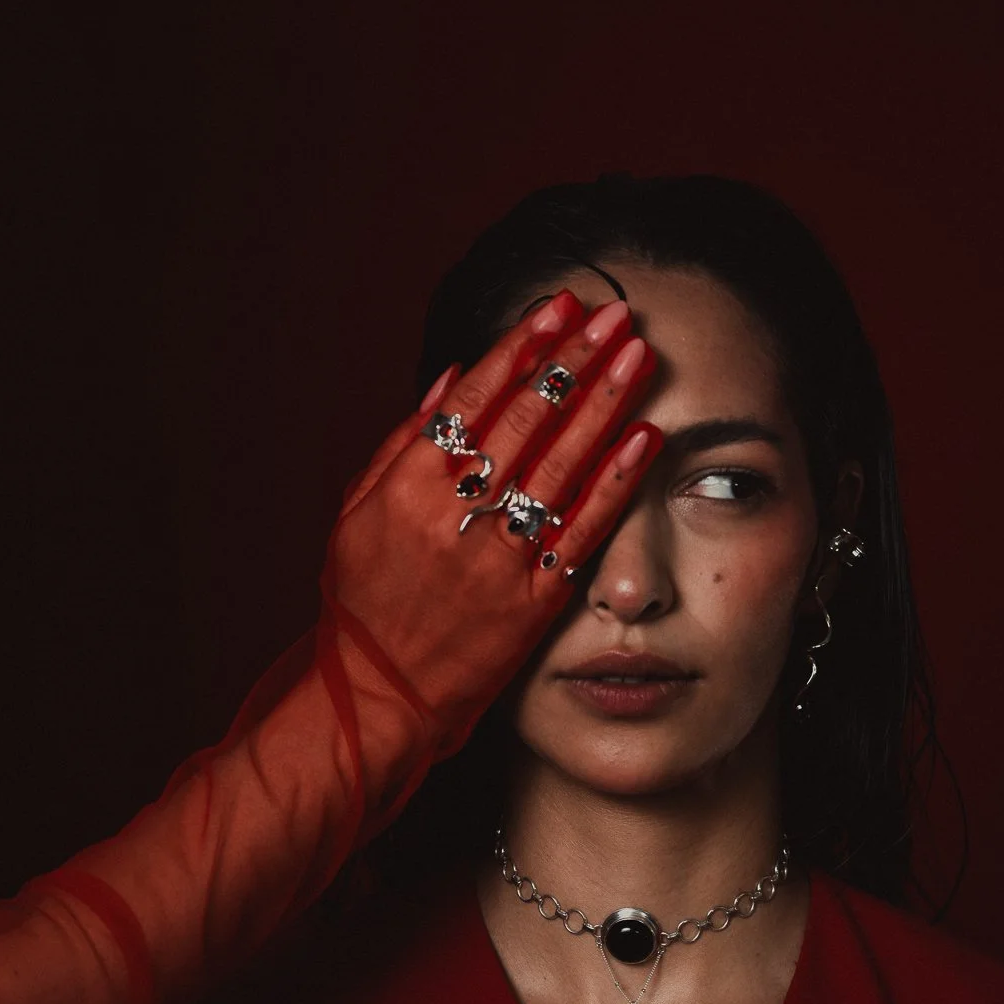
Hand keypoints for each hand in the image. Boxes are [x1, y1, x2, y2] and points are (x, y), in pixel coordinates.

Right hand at [322, 291, 661, 756]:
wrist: (382, 695)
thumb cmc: (362, 602)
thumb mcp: (356, 515)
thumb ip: (402, 444)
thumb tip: (453, 378)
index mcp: (408, 486)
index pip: (475, 398)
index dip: (521, 348)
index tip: (557, 309)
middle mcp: (456, 515)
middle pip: (528, 420)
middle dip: (576, 360)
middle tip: (614, 315)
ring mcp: (499, 558)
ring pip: (563, 464)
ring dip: (606, 403)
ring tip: (638, 354)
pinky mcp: (534, 598)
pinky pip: (583, 529)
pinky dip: (617, 481)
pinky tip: (647, 438)